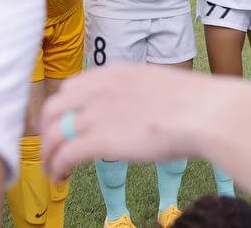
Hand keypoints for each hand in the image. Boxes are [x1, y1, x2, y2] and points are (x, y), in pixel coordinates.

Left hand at [40, 65, 230, 178]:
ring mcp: (97, 113)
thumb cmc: (194, 103)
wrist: (204, 112)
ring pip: (52, 133)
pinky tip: (62, 176)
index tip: (64, 124)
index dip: (63, 108)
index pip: (71, 86)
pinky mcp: (100, 139)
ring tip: (54, 169)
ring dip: (48, 154)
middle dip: (46, 130)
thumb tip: (141, 110)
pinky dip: (57, 167)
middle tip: (52, 148)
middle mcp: (99, 89)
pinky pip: (64, 154)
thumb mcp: (158, 86)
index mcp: (114, 73)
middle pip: (53, 107)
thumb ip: (139, 94)